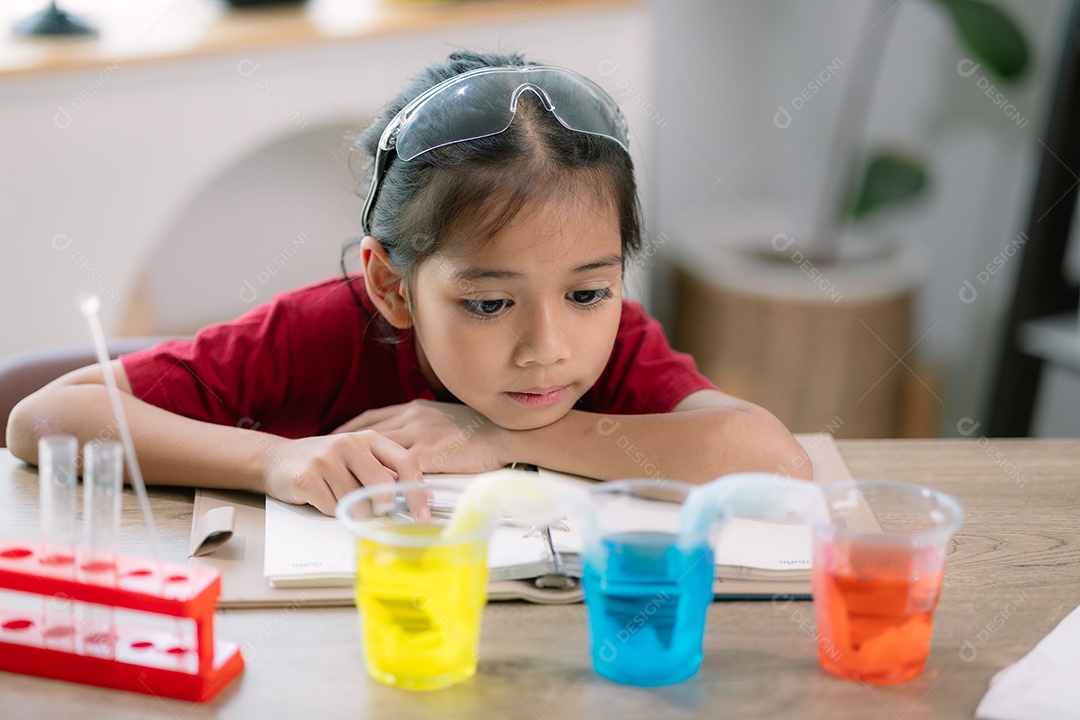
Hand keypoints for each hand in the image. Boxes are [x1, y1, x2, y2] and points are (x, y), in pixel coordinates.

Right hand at [261, 430, 430, 517]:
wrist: (277, 459)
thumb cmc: (326, 463)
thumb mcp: (359, 460)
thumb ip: (389, 475)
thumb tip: (425, 495)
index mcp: (369, 438)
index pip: (405, 461)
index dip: (417, 490)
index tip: (422, 512)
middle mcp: (349, 443)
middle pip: (383, 484)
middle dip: (384, 505)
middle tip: (377, 511)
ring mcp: (327, 458)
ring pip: (357, 502)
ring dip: (351, 509)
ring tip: (337, 494)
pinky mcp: (307, 477)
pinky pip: (332, 508)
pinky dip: (331, 510)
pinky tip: (321, 496)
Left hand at [332, 400, 506, 474]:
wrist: (505, 431)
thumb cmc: (483, 427)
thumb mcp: (448, 418)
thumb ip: (428, 426)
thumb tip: (418, 439)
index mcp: (416, 409)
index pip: (374, 417)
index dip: (352, 428)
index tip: (337, 436)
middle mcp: (412, 418)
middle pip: (367, 433)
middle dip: (344, 447)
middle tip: (326, 457)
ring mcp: (419, 436)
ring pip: (377, 453)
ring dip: (358, 469)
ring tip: (341, 481)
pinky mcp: (428, 455)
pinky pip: (397, 472)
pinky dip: (382, 484)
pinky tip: (369, 496)